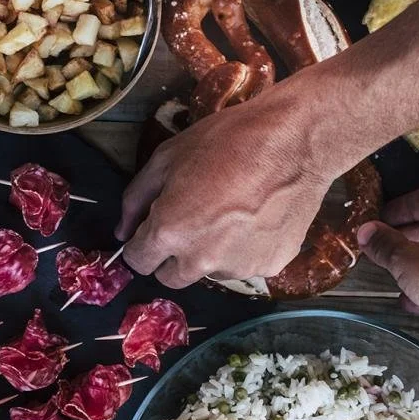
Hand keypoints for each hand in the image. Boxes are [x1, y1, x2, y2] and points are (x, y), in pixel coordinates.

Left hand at [116, 91, 334, 287]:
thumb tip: (123, 231)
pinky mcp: (269, 267)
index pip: (139, 261)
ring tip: (233, 212)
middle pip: (171, 277)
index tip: (153, 229)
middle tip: (193, 219)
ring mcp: (238, 267)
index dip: (142, 243)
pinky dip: (246, 249)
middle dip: (173, 255)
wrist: (295, 142)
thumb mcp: (168, 157)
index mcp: (170, 232)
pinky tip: (258, 217)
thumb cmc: (229, 141)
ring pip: (210, 271)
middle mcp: (201, 260)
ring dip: (211, 252)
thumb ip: (136, 199)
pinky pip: (245, 265)